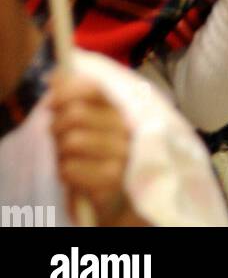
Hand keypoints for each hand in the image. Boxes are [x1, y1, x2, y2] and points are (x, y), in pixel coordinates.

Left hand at [48, 74, 141, 226]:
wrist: (126, 201)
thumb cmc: (106, 158)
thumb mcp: (95, 125)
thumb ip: (78, 100)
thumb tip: (56, 75)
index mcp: (123, 111)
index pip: (95, 88)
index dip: (66, 91)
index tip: (50, 101)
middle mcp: (127, 129)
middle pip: (76, 114)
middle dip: (57, 125)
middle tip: (57, 135)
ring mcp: (122, 155)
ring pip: (71, 141)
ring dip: (60, 152)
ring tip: (67, 158)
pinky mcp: (112, 181)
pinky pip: (70, 168)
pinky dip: (64, 172)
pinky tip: (74, 175)